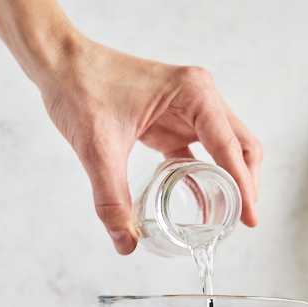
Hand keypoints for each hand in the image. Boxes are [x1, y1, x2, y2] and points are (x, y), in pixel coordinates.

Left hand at [37, 32, 262, 253]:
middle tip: (242, 222)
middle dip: (246, 184)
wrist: (59, 63)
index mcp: (193, 93)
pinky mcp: (172, 118)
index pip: (231, 148)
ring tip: (225, 217)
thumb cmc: (80, 88)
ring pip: (226, 148)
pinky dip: (206, 176)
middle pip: (241, 145)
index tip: (248, 220)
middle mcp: (199, 96)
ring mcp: (188, 107)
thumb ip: (112, 200)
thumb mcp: (97, 150)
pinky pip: (200, 151)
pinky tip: (201, 202)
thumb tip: (125, 243)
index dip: (243, 188)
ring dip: (230, 180)